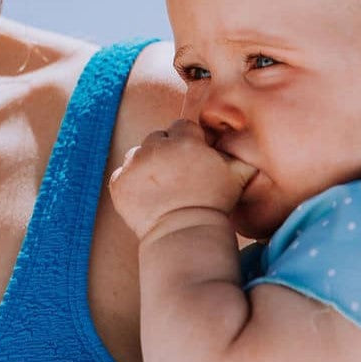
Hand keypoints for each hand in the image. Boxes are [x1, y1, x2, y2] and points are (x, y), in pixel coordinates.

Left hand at [108, 119, 257, 240]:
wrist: (187, 235)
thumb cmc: (215, 204)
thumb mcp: (237, 176)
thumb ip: (238, 154)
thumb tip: (241, 144)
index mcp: (184, 141)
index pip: (182, 126)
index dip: (189, 141)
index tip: (193, 158)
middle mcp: (155, 147)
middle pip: (158, 138)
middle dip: (166, 151)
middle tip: (177, 174)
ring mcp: (134, 165)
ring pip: (137, 153)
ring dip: (146, 164)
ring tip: (162, 187)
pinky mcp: (119, 183)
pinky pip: (123, 174)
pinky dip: (131, 183)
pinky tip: (147, 197)